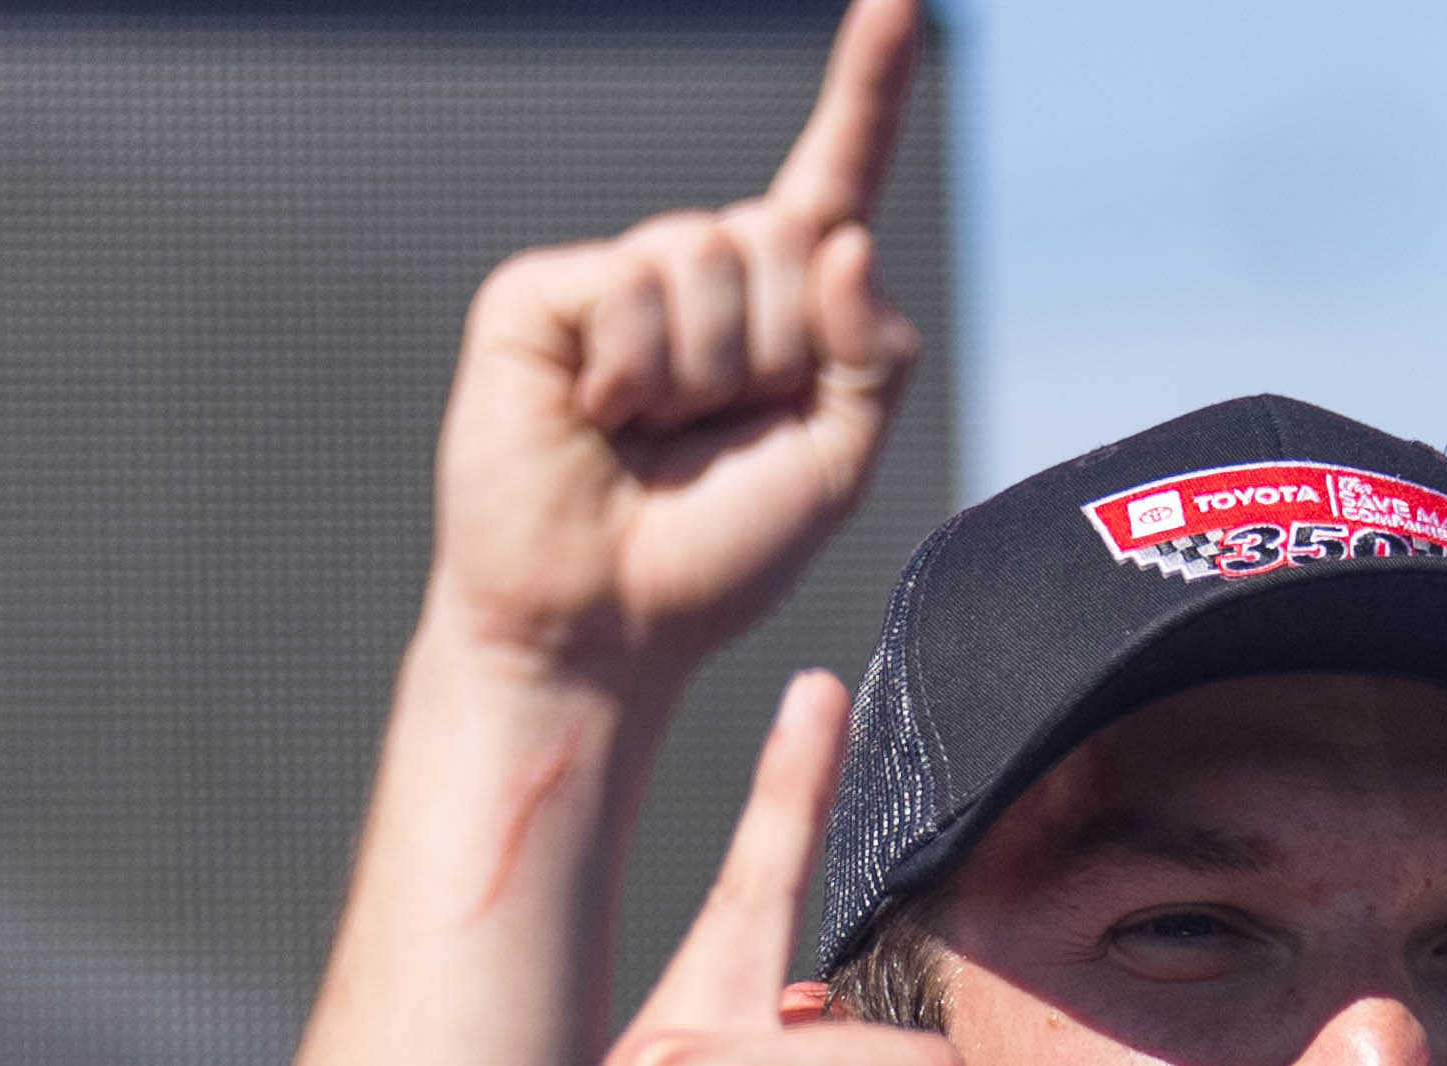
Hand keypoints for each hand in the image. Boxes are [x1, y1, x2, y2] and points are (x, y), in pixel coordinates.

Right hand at [429, 0, 928, 693]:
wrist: (606, 622)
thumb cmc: (715, 552)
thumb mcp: (835, 464)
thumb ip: (870, 355)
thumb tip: (840, 239)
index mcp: (782, 309)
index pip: (833, 182)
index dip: (864, 91)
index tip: (899, 2)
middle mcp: (703, 275)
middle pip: (787, 239)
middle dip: (779, 350)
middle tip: (719, 431)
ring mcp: (622, 279)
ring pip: (712, 257)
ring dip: (705, 370)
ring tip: (654, 432)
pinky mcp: (547, 292)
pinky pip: (635, 288)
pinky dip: (638, 369)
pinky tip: (599, 416)